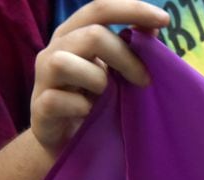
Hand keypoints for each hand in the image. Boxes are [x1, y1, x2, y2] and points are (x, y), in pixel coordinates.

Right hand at [31, 0, 169, 154]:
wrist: (69, 143)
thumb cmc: (94, 101)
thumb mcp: (114, 72)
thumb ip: (130, 49)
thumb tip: (155, 27)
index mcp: (73, 34)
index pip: (99, 8)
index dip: (131, 9)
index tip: (164, 19)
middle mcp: (54, 49)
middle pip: (91, 35)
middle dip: (125, 57)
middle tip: (145, 80)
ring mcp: (43, 79)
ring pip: (64, 63)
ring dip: (97, 80)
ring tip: (106, 96)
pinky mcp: (39, 109)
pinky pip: (56, 100)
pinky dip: (79, 107)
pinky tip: (88, 113)